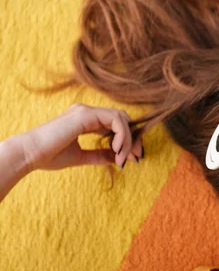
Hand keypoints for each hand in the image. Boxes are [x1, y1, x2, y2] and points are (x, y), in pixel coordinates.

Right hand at [19, 103, 142, 171]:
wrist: (30, 155)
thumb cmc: (49, 156)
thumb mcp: (81, 157)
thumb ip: (100, 155)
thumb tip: (118, 158)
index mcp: (85, 120)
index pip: (116, 124)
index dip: (128, 140)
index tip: (133, 158)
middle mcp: (87, 113)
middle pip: (123, 119)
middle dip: (134, 139)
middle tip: (137, 157)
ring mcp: (86, 111)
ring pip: (121, 119)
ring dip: (127, 140)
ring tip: (122, 157)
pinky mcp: (85, 114)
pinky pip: (115, 120)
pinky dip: (121, 135)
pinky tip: (117, 150)